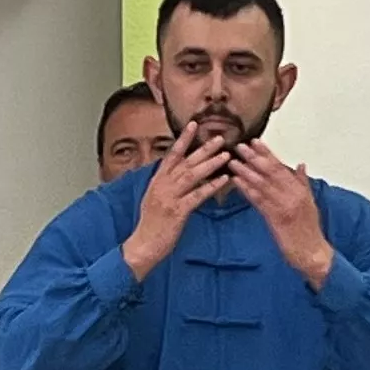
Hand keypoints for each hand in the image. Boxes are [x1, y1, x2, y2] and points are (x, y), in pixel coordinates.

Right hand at [118, 125, 235, 280]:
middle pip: (185, 162)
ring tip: (226, 155)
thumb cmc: (151, 225)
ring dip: (210, 164)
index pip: (171, 154)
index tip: (194, 125)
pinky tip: (223, 180)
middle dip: (203, 148)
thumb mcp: (154, 198)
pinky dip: (211, 187)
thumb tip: (178, 171)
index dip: (183, 139)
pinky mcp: (177, 212)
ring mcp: (169, 198)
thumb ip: (165, 183)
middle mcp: (162, 185)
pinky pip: (197, 196)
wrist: (143, 245)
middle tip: (220, 138)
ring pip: (192, 175)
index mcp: (157, 181)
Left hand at [230, 143, 334, 287]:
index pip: (281, 166)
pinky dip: (247, 190)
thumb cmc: (310, 230)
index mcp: (300, 189)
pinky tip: (237, 182)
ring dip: (246, 172)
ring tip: (232, 161)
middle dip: (254, 158)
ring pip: (263, 185)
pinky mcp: (275, 219)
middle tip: (239, 146)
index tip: (255, 141)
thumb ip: (303, 182)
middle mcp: (292, 194)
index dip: (267, 153)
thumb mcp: (310, 202)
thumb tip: (301, 165)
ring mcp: (284, 206)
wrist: (313, 252)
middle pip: (270, 172)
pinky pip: (259, 202)